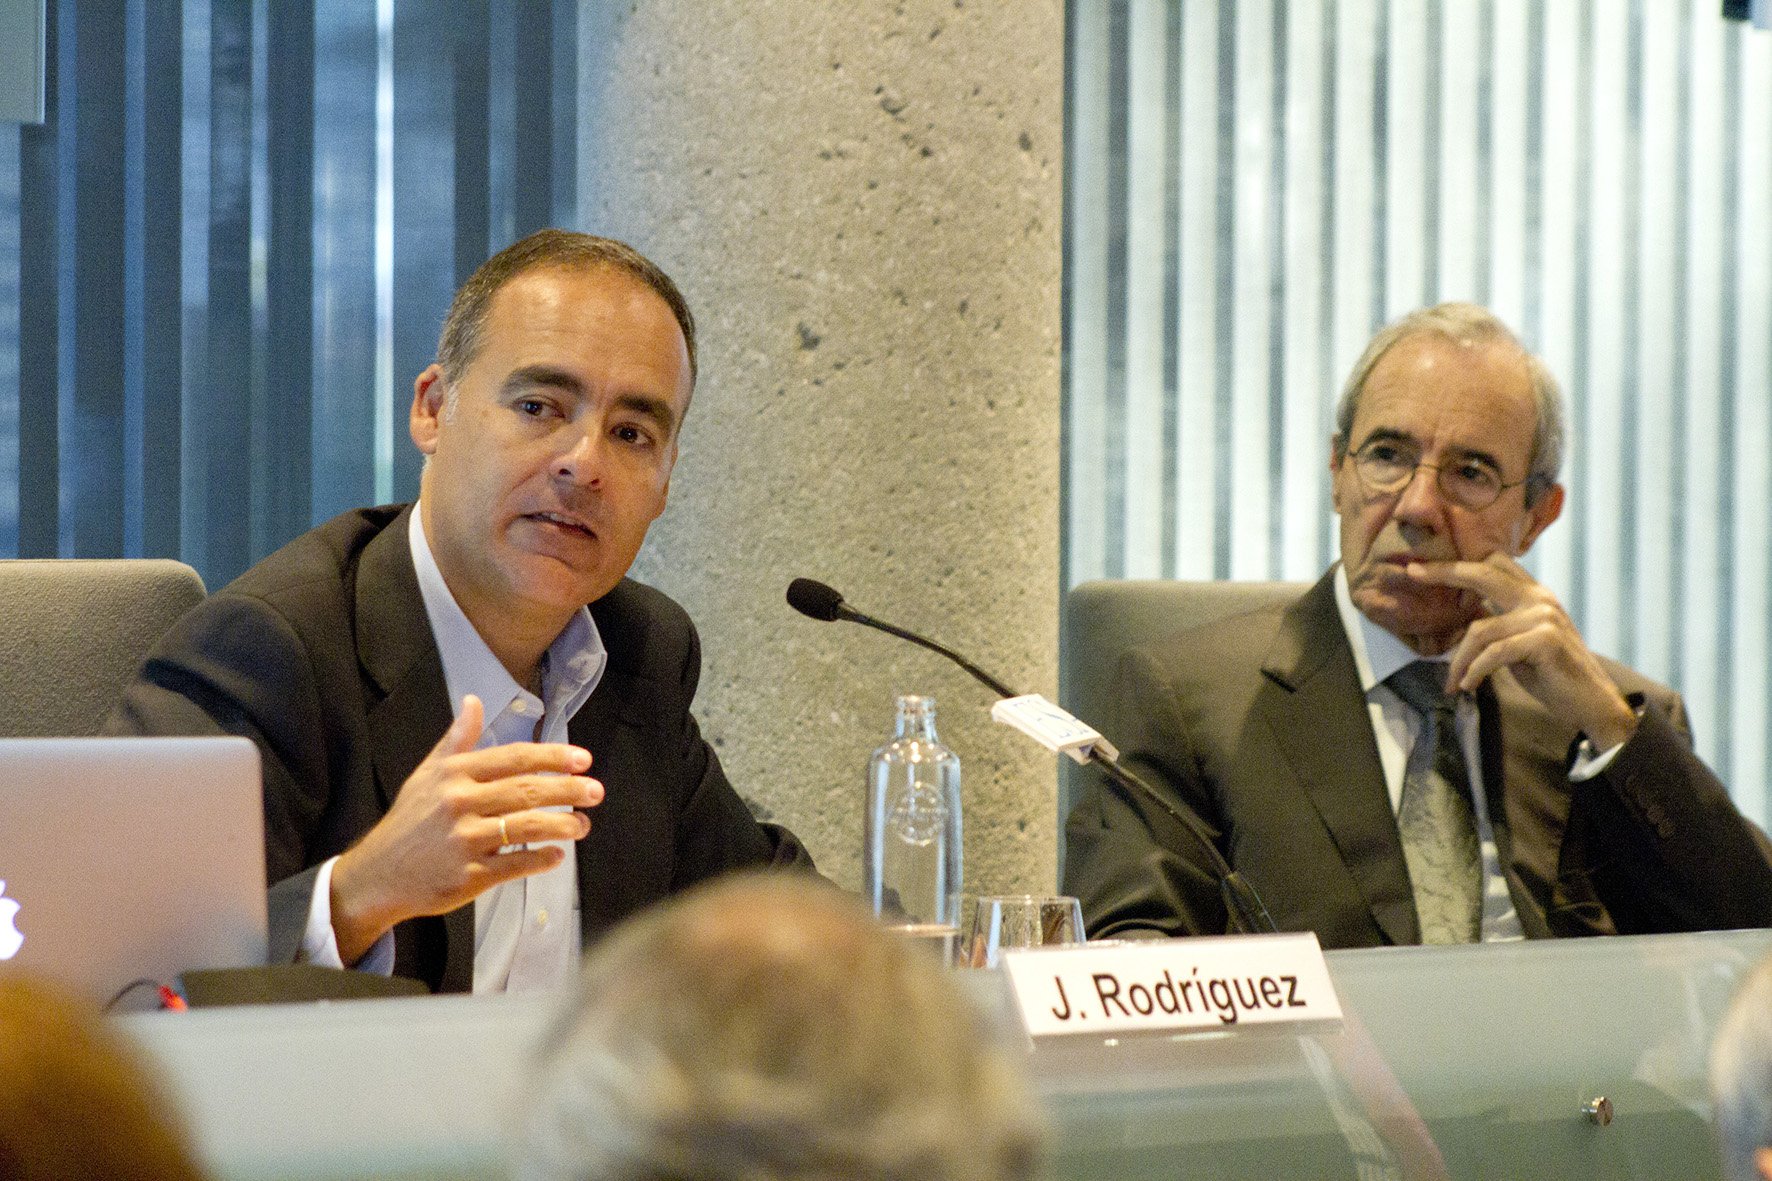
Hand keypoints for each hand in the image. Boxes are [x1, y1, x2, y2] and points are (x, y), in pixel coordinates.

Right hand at [328, 695, 602, 965]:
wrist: (377, 874)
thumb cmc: (409, 820)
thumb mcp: (427, 774)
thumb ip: (457, 739)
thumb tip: (474, 700)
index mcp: (454, 774)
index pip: (514, 759)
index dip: (552, 758)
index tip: (583, 759)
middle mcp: (460, 803)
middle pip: (526, 791)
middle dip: (567, 790)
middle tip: (596, 791)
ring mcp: (464, 840)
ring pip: (526, 827)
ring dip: (562, 825)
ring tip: (582, 825)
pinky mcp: (468, 875)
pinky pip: (514, 864)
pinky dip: (540, 859)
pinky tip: (557, 855)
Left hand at [1405, 555, 1637, 750]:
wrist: (1591, 703)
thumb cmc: (1550, 674)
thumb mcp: (1519, 642)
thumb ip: (1499, 622)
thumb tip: (1464, 612)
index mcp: (1533, 595)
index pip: (1494, 565)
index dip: (1458, 564)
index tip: (1422, 566)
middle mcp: (1539, 598)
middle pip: (1483, 574)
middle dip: (1445, 572)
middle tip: (1412, 573)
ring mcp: (1543, 617)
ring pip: (1479, 630)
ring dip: (1460, 662)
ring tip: (1454, 683)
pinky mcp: (1544, 640)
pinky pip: (1493, 653)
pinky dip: (1475, 671)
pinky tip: (1469, 687)